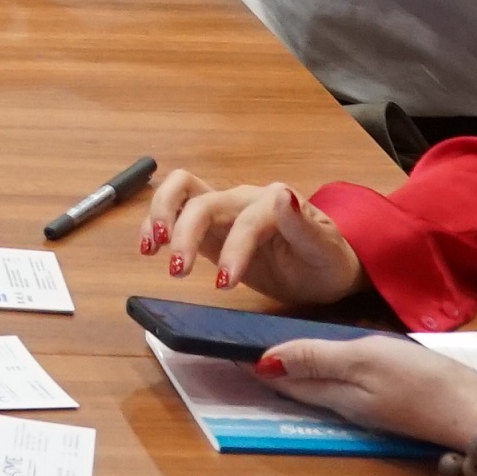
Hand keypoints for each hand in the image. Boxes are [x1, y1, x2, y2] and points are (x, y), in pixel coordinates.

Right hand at [139, 169, 367, 305]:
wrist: (324, 268)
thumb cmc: (326, 261)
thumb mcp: (324, 250)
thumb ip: (302, 224)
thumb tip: (282, 194)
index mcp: (274, 202)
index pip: (245, 220)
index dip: (232, 250)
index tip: (222, 285)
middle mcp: (244, 198)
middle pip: (203, 200)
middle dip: (185, 233)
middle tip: (179, 271)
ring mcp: (224, 209)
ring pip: (181, 190)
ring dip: (161, 215)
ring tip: (152, 249)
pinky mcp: (210, 226)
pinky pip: (176, 209)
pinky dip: (157, 222)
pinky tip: (150, 247)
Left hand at [242, 330, 476, 457]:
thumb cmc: (423, 383)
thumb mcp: (364, 359)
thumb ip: (315, 358)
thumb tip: (262, 362)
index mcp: (331, 395)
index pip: (276, 379)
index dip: (247, 361)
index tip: (217, 342)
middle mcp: (342, 404)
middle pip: (292, 384)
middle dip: (262, 364)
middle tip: (231, 338)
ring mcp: (366, 404)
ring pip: (315, 383)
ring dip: (288, 366)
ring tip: (263, 341)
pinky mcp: (387, 399)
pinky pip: (340, 382)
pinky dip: (319, 367)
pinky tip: (320, 353)